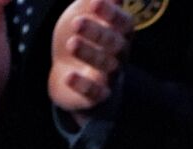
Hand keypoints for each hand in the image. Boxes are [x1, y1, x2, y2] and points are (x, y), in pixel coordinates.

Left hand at [49, 0, 132, 120]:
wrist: (69, 74)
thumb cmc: (82, 37)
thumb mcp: (84, 12)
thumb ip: (92, 0)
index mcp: (120, 33)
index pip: (124, 23)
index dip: (111, 13)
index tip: (95, 2)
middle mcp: (119, 55)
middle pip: (115, 44)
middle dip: (97, 33)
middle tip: (76, 23)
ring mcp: (109, 76)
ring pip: (105, 66)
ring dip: (89, 54)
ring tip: (71, 43)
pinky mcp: (97, 96)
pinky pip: (94, 92)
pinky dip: (82, 85)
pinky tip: (69, 76)